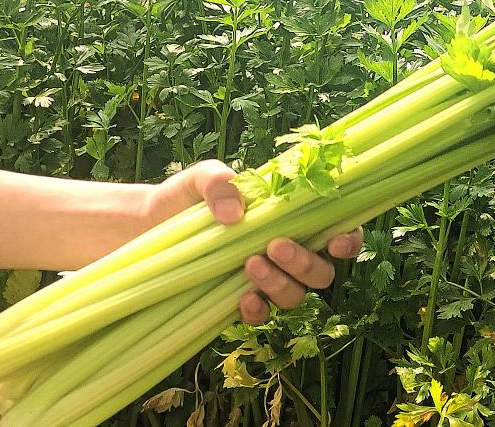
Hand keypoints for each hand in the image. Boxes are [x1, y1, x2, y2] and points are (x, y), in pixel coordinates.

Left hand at [142, 159, 362, 323]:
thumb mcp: (200, 178)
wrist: (144, 228)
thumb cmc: (184, 197)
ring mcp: (266, 280)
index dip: (349, 240)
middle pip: (322, 272)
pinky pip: (262, 316)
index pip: (339, 232)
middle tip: (275, 245)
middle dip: (306, 263)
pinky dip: (256, 310)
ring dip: (280, 285)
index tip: (336, 241)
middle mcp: (287, 253)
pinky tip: (240, 299)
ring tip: (249, 264)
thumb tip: (236, 213)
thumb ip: (220, 183)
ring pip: (296, 295)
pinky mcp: (240, 302)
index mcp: (293, 219)